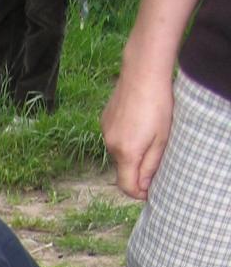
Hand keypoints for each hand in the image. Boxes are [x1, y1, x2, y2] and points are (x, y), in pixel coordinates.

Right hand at [101, 60, 174, 199]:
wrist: (142, 72)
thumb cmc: (158, 103)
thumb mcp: (162, 138)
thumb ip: (151, 165)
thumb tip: (143, 186)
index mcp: (127, 153)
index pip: (127, 186)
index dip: (138, 193)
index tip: (149, 192)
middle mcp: (111, 146)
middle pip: (123, 169)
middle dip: (137, 170)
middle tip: (155, 157)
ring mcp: (105, 133)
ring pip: (119, 153)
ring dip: (132, 152)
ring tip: (148, 134)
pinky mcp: (104, 121)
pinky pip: (115, 138)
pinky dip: (125, 138)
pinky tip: (137, 122)